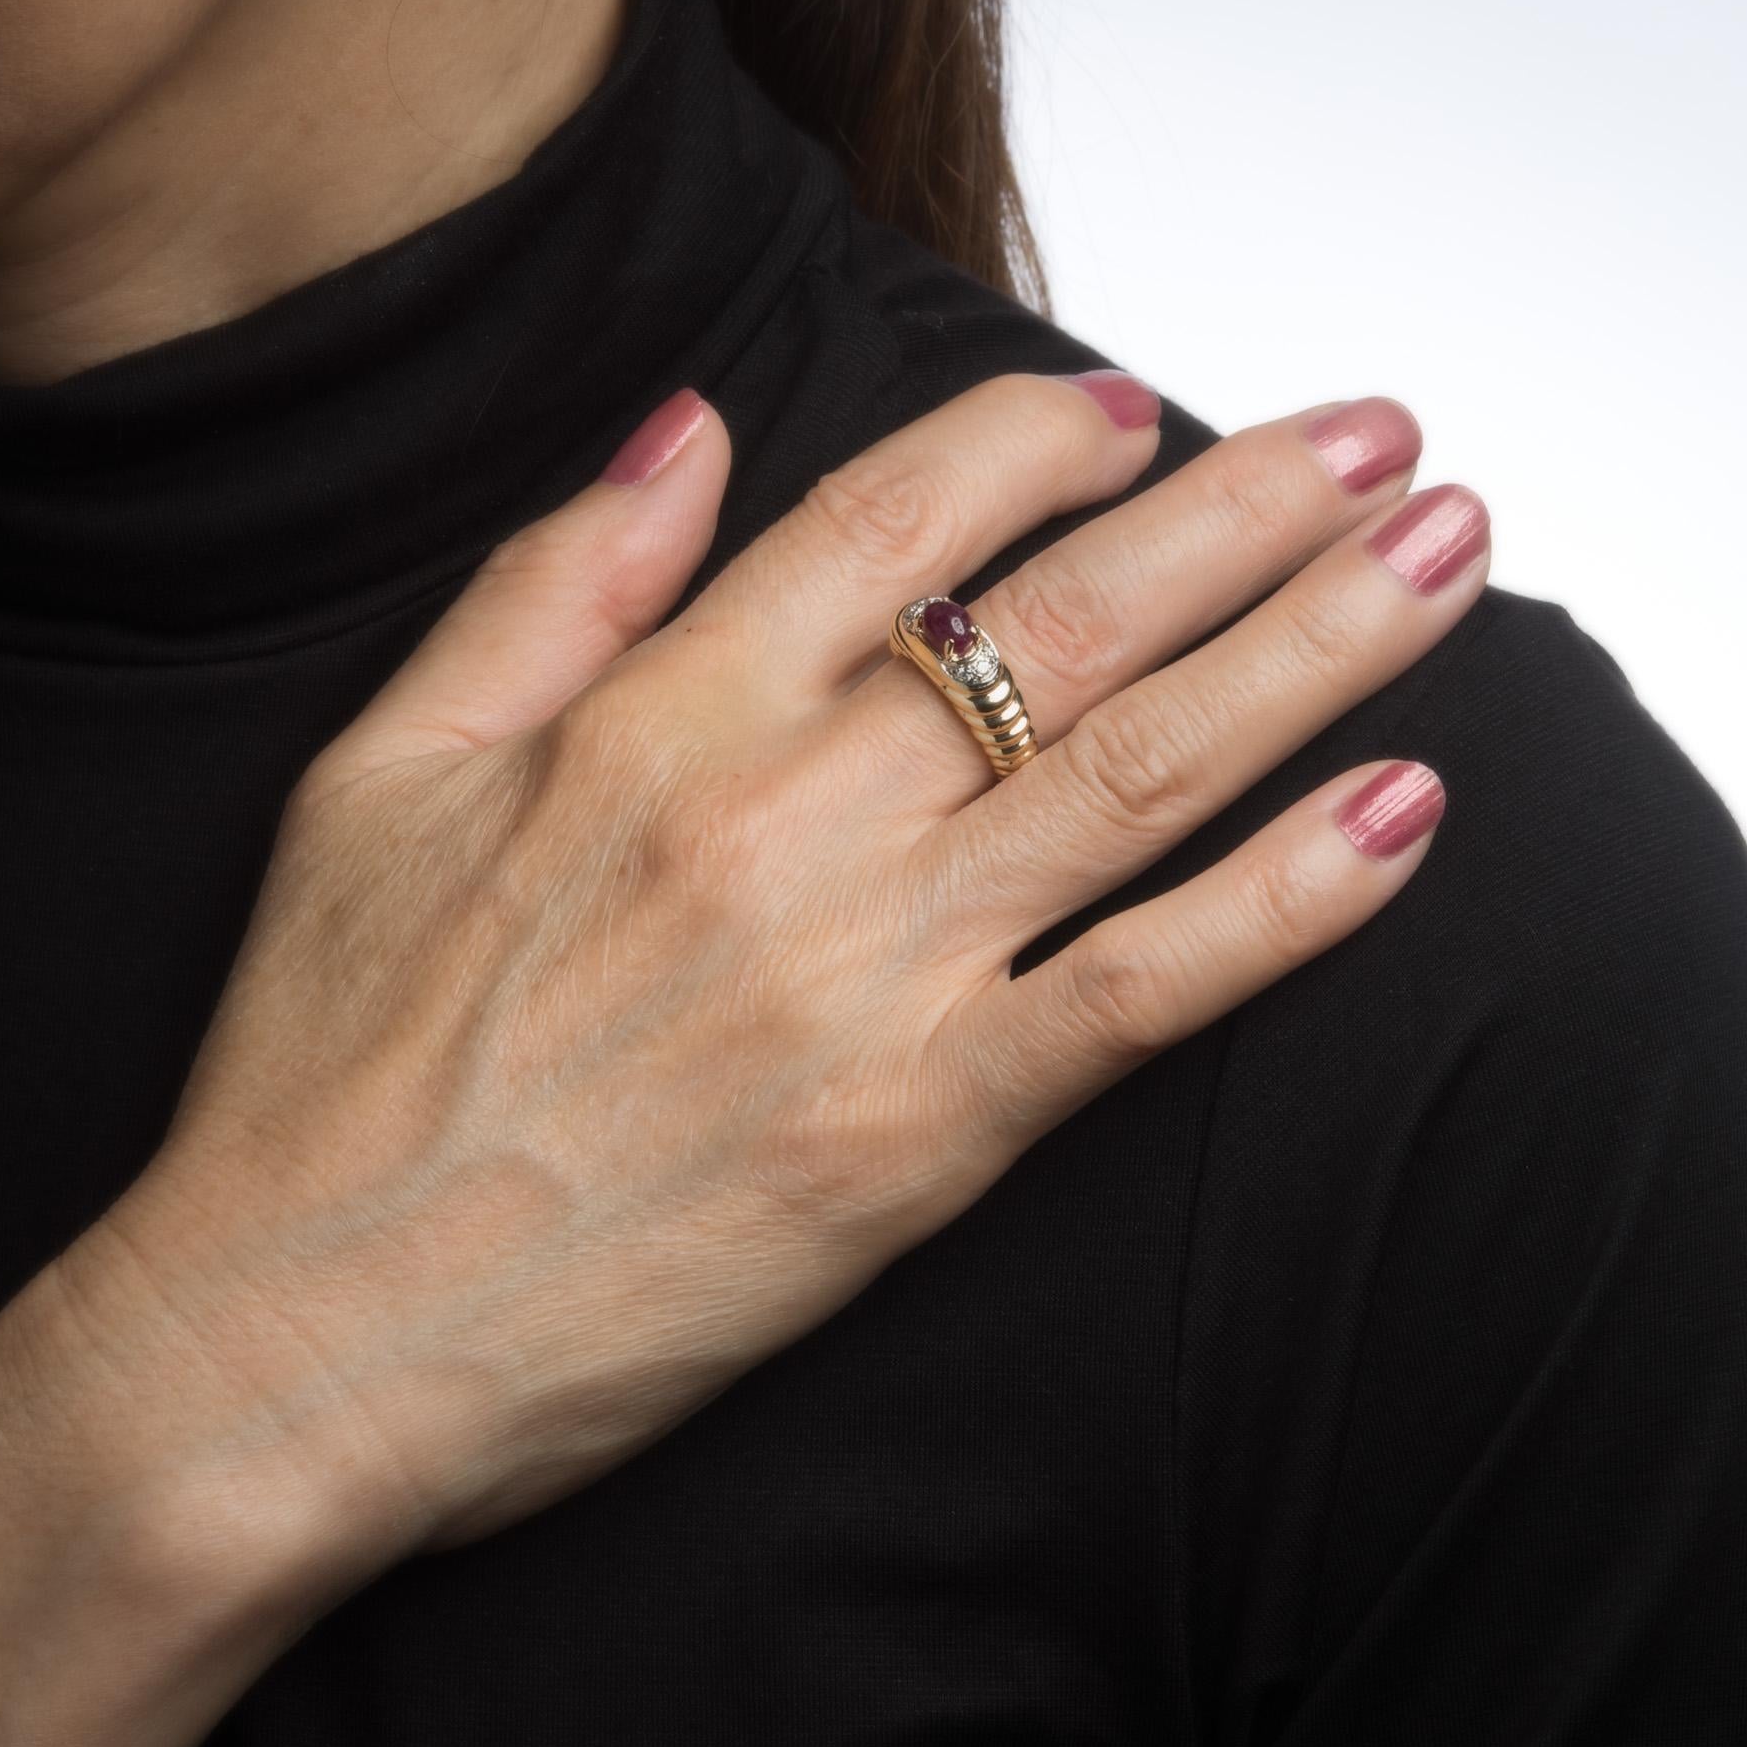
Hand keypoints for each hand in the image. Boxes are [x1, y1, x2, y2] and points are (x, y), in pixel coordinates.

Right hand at [102, 373, 1480, 1553]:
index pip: (893, 512)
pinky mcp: (913, 1136)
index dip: (1038, 438)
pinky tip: (1397, 818)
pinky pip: (1135, 995)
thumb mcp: (377, 775)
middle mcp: (782, 818)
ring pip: (1138, 769)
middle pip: (1070, 616)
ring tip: (1447, 560)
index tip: (1134, 409)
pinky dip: (1281, 908)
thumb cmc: (323, 1066)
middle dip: (1253, 508)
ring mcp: (863, 977)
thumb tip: (686, 427)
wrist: (300, 1336)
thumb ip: (547, 585)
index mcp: (652, 718)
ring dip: (1316, 651)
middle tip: (1384, 441)